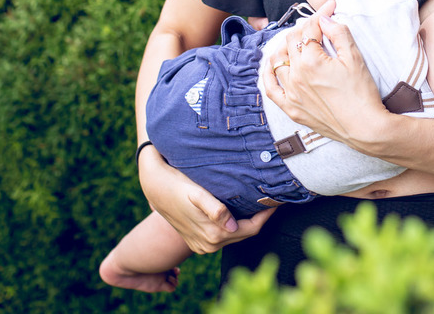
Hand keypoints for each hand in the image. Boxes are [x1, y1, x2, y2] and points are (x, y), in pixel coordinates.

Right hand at [138, 149, 274, 253]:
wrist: (155, 189)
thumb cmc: (178, 185)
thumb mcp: (195, 193)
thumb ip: (214, 209)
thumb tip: (232, 226)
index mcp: (213, 234)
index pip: (251, 229)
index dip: (267, 216)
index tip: (279, 200)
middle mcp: (209, 245)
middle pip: (246, 234)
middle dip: (260, 218)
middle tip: (274, 199)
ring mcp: (203, 247)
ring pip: (236, 236)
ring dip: (248, 222)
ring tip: (260, 204)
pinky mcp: (198, 243)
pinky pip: (225, 238)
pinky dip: (235, 227)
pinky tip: (240, 212)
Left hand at [262, 0, 389, 148]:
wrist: (365, 127)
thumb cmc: (362, 94)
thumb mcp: (355, 58)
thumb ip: (338, 33)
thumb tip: (324, 18)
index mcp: (311, 61)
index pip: (310, 29)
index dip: (320, 15)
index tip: (328, 9)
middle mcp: (296, 76)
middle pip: (292, 41)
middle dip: (305, 28)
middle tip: (318, 26)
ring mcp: (291, 94)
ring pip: (278, 61)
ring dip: (286, 46)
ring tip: (298, 41)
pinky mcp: (292, 109)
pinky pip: (270, 89)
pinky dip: (268, 74)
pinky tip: (272, 65)